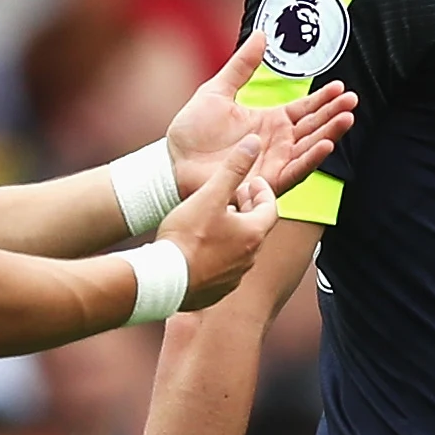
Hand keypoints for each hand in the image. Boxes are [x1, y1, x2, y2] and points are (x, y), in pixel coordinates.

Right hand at [160, 145, 274, 310]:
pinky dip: (220, 253)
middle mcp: (249, 259)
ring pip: (240, 249)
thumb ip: (233, 169)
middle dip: (248, 209)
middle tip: (236, 196)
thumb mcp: (210, 195)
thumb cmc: (186, 237)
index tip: (251, 182)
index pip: (270, 208)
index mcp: (252, 234)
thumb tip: (254, 143)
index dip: (263, 192)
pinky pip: (224, 268)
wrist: (163, 280)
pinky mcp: (216, 291)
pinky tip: (202, 246)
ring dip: (234, 232)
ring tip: (217, 219)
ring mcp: (233, 278)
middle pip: (256, 228)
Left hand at [164, 32, 353, 194]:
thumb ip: (241, 65)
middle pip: (313, 126)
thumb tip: (261, 35)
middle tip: (352, 101)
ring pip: (309, 147)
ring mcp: (273, 162)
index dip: (323, 99)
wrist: (172, 161)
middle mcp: (277, 142)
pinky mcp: (266, 180)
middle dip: (334, 114)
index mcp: (269, 121)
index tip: (340, 86)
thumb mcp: (217, 90)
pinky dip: (311, 158)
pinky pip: (294, 170)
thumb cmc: (191, 131)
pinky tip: (325, 144)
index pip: (304, 108)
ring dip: (329, 133)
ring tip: (347, 118)